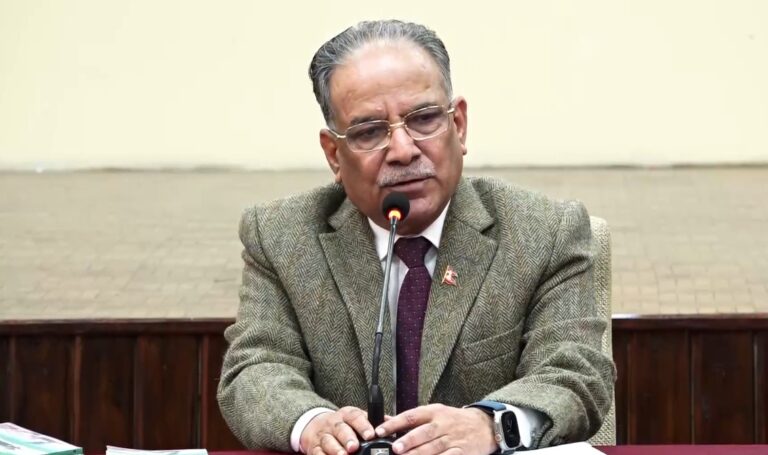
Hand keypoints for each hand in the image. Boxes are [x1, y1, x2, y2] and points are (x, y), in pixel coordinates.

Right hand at [300, 406, 375, 454]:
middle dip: (347, 438)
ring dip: (335, 449)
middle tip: (354, 447)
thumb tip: (393, 423)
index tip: (370, 434)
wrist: (315, 425)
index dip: (363, 425)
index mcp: (347, 415)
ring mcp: (323, 436)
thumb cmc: (343, 424)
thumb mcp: (356, 418)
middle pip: (340, 429)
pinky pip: (318, 453)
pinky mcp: (314, 448)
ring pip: (328, 441)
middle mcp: (334, 424)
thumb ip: (373, 420)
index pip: (355, 417)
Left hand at [374, 404, 496, 454]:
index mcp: (434, 412)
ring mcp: (453, 439)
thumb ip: (412, 419)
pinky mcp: (461, 452)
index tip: (380, 430)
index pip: (411, 416)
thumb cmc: (454, 420)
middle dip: (409, 441)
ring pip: (434, 448)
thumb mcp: (434, 413)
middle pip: (424, 433)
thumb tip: (385, 420)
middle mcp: (443, 424)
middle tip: (395, 448)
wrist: (483, 426)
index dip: (395, 423)